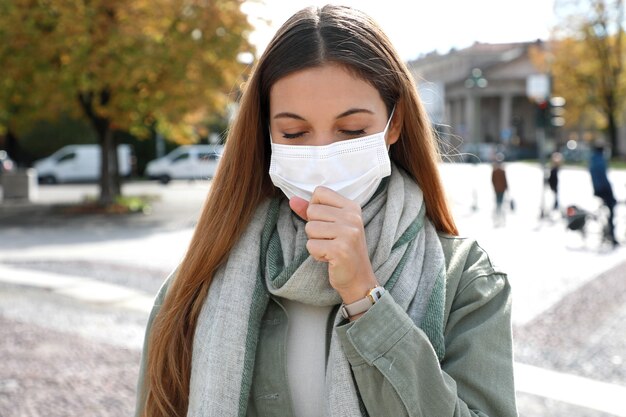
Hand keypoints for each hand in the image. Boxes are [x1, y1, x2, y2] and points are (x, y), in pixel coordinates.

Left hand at [289, 187, 378, 304]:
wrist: (358, 278)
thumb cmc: (343, 249)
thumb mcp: (331, 225)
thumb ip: (311, 210)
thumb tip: (292, 200)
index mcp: (352, 207)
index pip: (320, 192)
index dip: (315, 207)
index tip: (326, 222)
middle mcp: (353, 217)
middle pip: (312, 210)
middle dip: (314, 228)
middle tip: (330, 240)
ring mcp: (348, 233)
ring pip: (310, 228)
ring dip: (315, 242)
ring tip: (330, 248)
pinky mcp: (341, 250)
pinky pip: (311, 245)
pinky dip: (316, 254)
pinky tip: (330, 258)